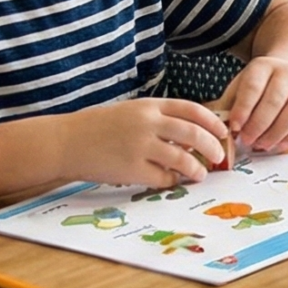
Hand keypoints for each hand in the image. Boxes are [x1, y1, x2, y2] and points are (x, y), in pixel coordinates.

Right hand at [56, 100, 228, 188]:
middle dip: (212, 147)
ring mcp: (140, 146)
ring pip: (183, 159)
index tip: (223, 132)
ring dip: (196, 169)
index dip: (213, 122)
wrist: (65, 141)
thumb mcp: (131, 112)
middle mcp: (148, 123)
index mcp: (150, 106)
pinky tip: (172, 181)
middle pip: (194, 134)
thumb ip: (159, 119)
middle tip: (218, 157)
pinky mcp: (131, 169)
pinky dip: (172, 181)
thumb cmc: (98, 127)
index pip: (193, 110)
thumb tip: (193, 134)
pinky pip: (162, 178)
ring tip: (200, 174)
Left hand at [216, 57, 287, 154]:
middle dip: (259, 124)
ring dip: (277, 132)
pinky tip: (280, 146)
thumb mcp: (240, 87)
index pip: (253, 87)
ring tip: (263, 145)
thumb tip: (218, 131)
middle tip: (247, 141)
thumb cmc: (259, 87)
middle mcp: (287, 72)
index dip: (243, 109)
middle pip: (275, 100)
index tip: (234, 127)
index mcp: (263, 66)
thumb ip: (229, 107)